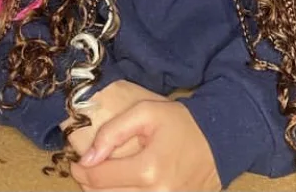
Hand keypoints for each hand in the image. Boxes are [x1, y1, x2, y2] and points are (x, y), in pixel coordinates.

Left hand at [70, 98, 220, 191]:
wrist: (218, 142)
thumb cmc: (182, 123)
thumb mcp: (146, 112)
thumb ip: (113, 131)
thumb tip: (88, 157)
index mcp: (148, 170)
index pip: (99, 178)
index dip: (81, 170)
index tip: (76, 161)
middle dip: (89, 183)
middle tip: (86, 169)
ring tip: (102, 178)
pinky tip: (120, 186)